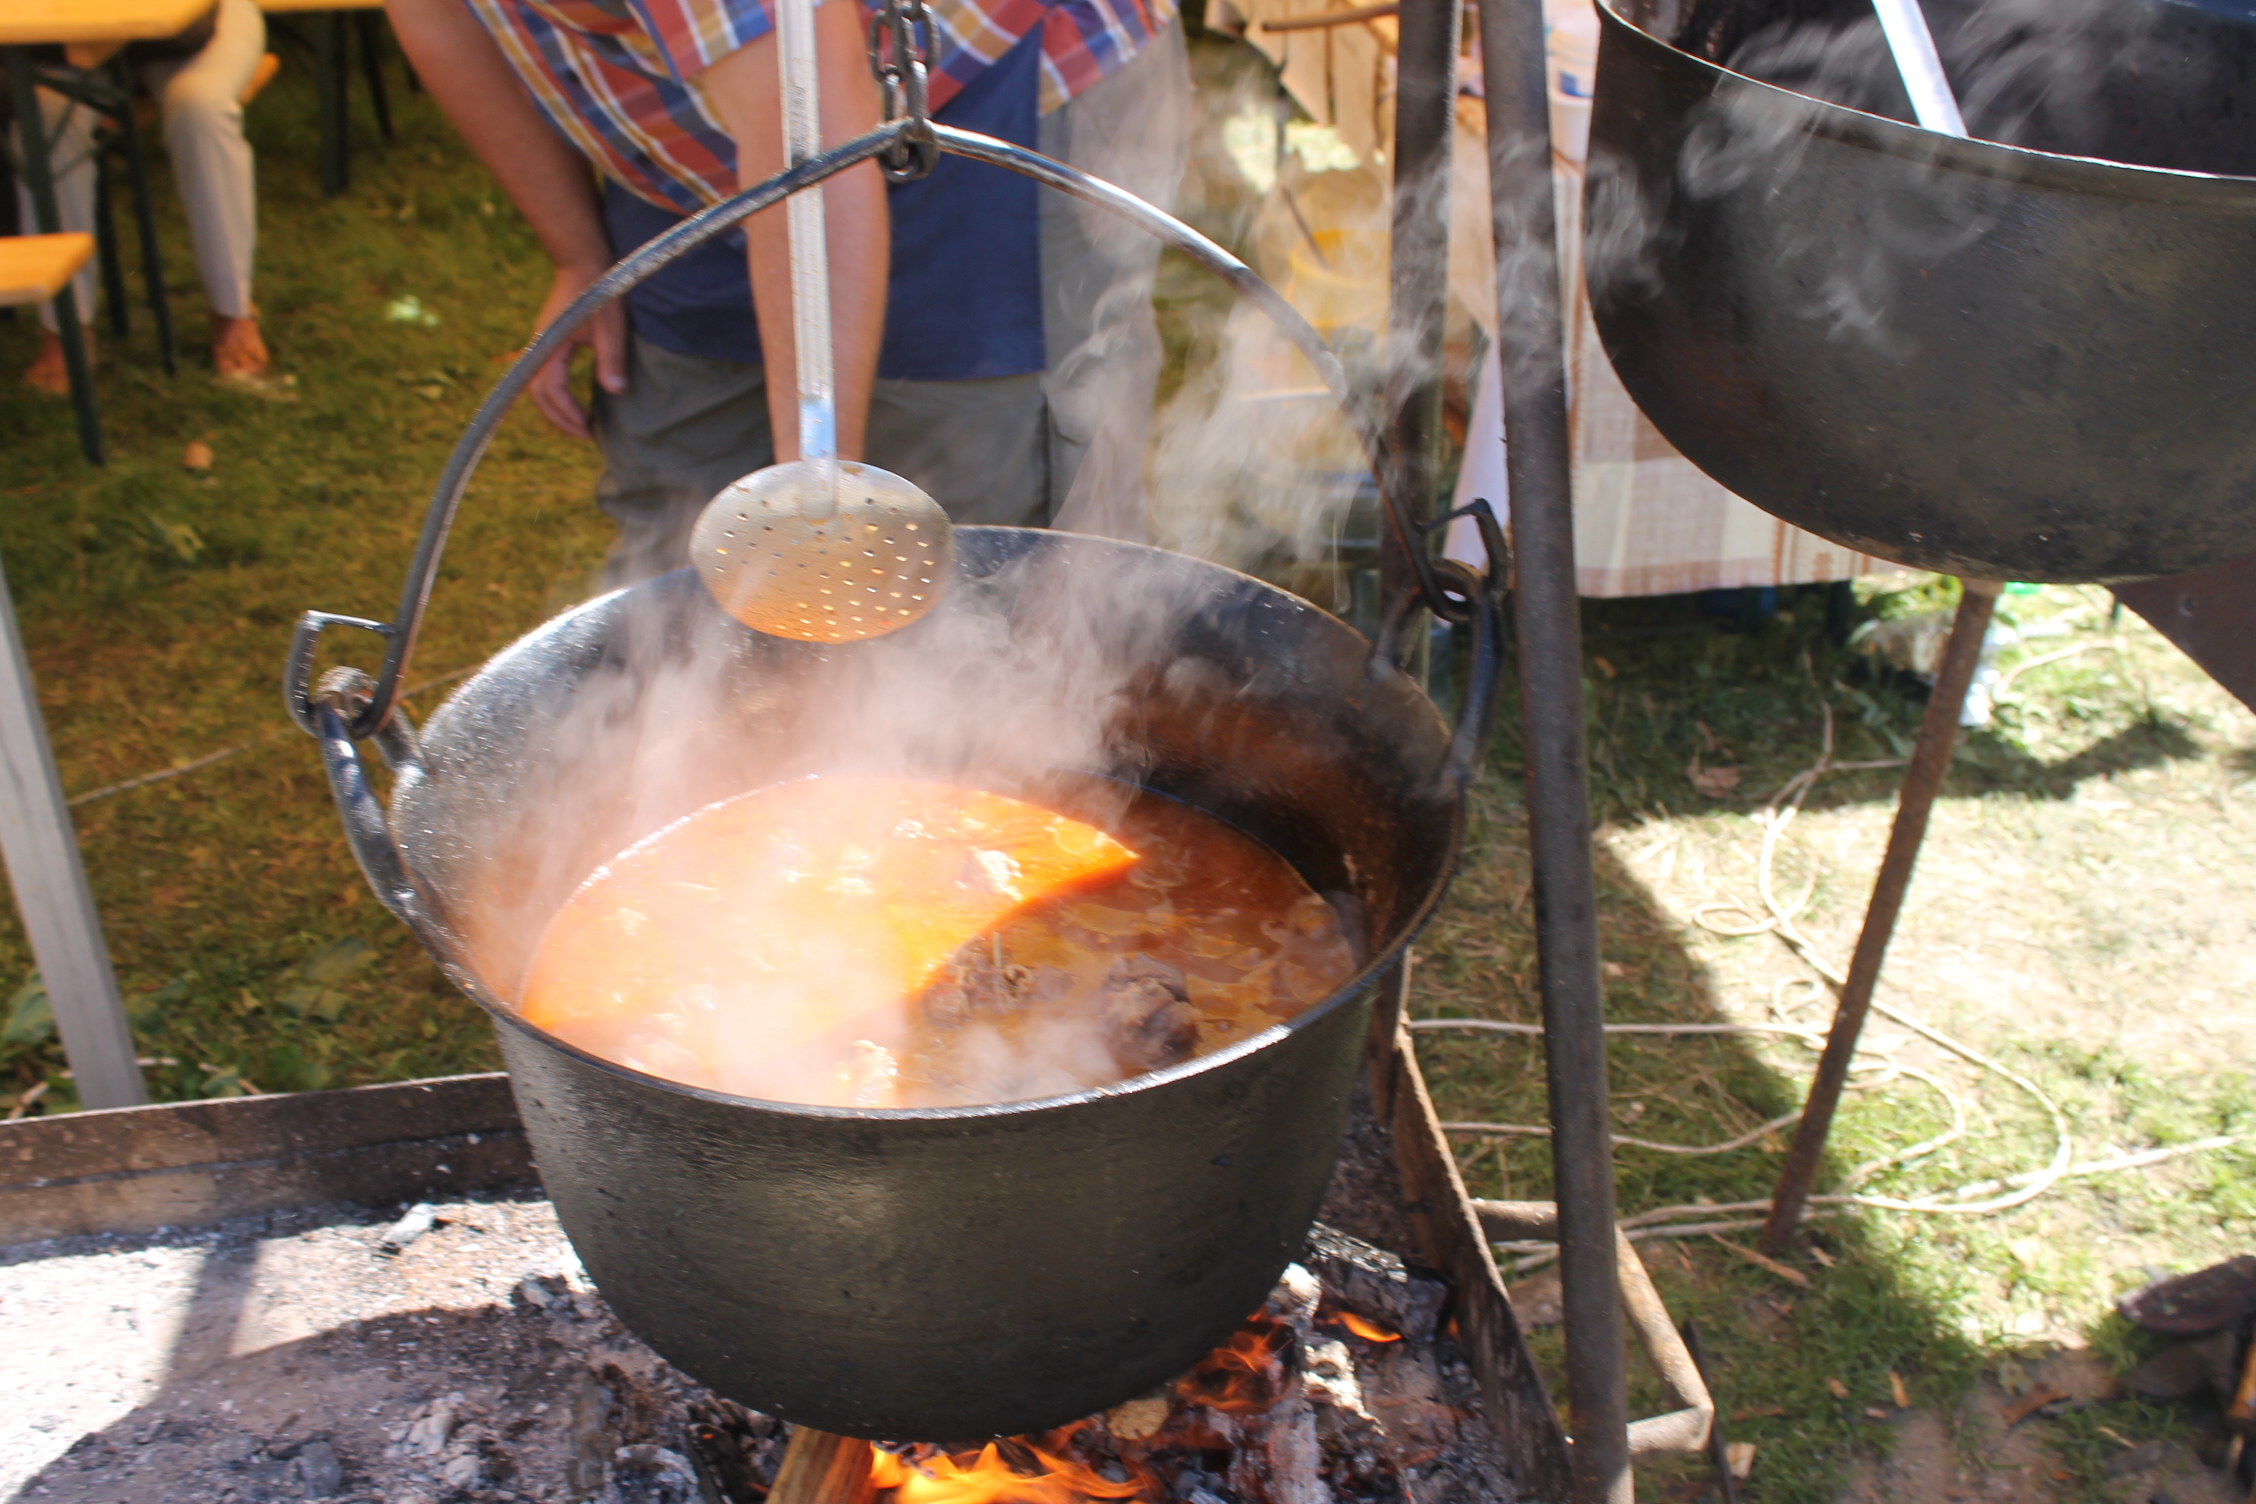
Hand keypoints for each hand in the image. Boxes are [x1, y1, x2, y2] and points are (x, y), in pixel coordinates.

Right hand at [527, 263, 626, 438]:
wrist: (583, 262)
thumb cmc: (600, 291)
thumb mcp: (611, 326)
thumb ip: (612, 358)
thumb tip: (616, 391)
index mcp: (551, 346)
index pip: (552, 389)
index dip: (569, 412)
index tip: (590, 428)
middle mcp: (539, 348)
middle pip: (537, 394)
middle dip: (559, 418)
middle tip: (586, 433)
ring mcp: (541, 345)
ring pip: (537, 386)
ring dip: (556, 408)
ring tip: (580, 422)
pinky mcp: (547, 342)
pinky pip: (543, 375)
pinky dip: (555, 394)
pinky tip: (575, 400)